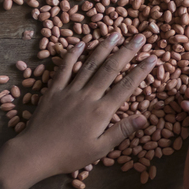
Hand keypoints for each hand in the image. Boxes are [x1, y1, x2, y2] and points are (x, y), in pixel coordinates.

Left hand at [0, 34, 155, 188]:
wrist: (35, 153)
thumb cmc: (69, 155)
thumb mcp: (100, 149)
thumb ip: (121, 131)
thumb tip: (145, 118)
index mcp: (101, 111)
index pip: (126, 87)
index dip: (141, 71)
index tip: (153, 58)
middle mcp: (87, 96)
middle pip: (111, 69)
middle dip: (127, 51)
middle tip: (140, 37)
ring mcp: (69, 90)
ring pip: (90, 64)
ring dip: (104, 47)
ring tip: (115, 33)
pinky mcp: (53, 90)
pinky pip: (64, 68)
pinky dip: (72, 54)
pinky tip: (80, 43)